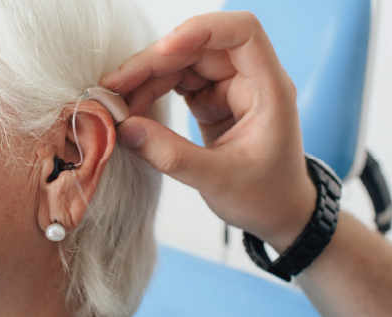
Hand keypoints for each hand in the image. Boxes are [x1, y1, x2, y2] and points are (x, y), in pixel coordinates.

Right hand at [101, 11, 316, 251]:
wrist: (278, 213)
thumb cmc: (265, 197)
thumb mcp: (218, 180)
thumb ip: (171, 155)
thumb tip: (125, 129)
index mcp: (267, 88)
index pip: (241, 33)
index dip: (200, 30)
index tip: (163, 50)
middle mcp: (249, 78)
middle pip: (197, 47)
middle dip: (152, 63)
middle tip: (113, 88)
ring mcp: (228, 87)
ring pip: (181, 64)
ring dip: (145, 79)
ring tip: (115, 104)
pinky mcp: (211, 99)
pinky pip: (175, 83)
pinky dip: (150, 93)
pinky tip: (130, 108)